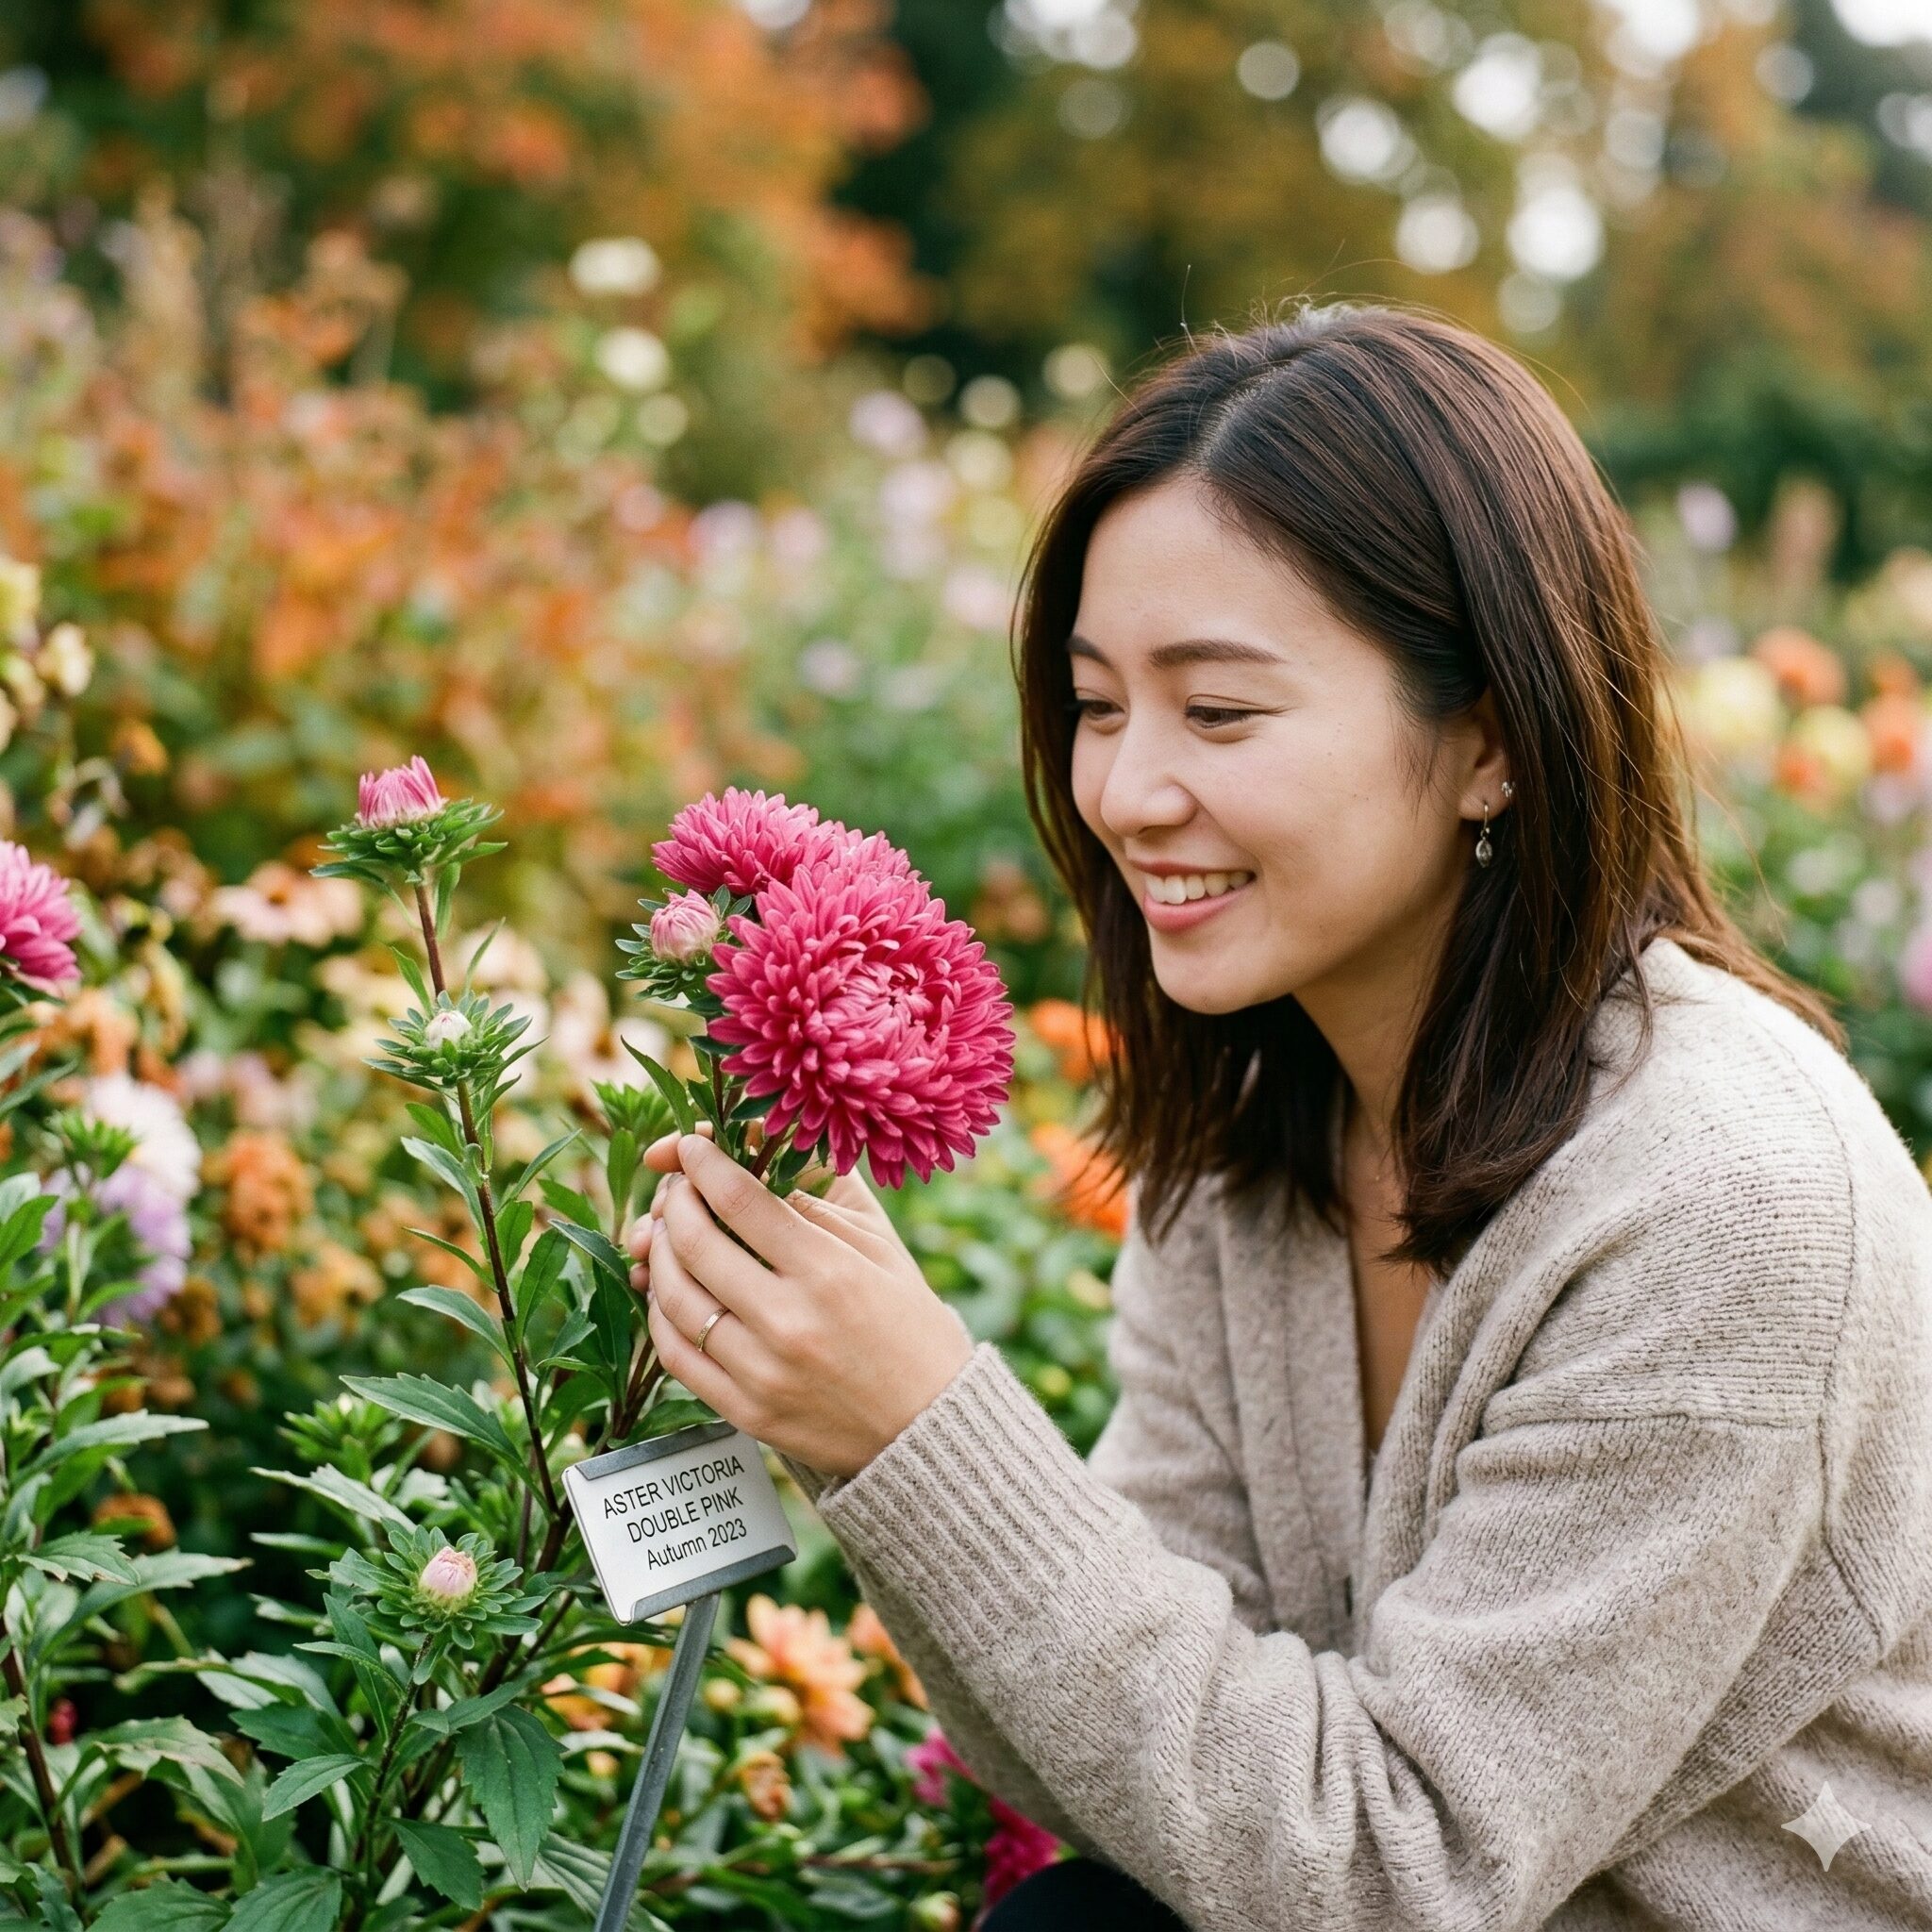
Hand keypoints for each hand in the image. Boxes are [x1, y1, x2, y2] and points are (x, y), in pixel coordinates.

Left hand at [628, 1126, 974, 1478]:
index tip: (690, 1145)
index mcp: (829, 1271)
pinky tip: (668, 1291)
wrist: (930, 1426)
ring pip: (675, 1299)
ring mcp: (761, 1372)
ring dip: (660, 1255)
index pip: (740, 1199)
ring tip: (666, 1234)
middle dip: (673, 1202)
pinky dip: (660, 1315)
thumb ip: (817, 1205)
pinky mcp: (745, 1411)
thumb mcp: (881, 1250)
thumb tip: (751, 1164)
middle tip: (676, 1188)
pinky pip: (676, 1356)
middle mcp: (789, 1320)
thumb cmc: (910, 1327)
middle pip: (695, 1243)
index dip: (702, 1162)